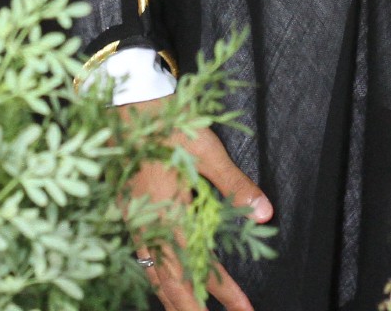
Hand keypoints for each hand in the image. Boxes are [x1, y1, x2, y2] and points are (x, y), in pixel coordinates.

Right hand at [123, 108, 270, 310]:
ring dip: (174, 298)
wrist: (126, 101)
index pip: (200, 266)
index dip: (224, 292)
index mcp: (169, 213)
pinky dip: (156, 276)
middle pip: (171, 282)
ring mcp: (135, 219)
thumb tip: (264, 214)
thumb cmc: (168, 120)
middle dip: (193, 308)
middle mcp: (149, 223)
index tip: (244, 310)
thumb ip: (235, 185)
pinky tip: (164, 280)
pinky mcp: (128, 211)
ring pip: (152, 273)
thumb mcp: (207, 150)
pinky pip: (142, 256)